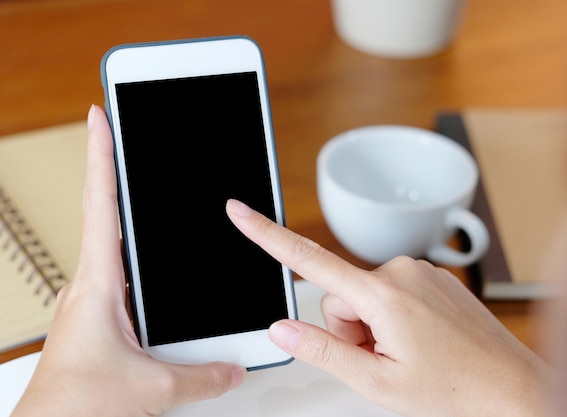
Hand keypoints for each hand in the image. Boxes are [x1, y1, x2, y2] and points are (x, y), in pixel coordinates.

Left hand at [12, 105, 245, 416]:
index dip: (100, 155)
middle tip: (123, 134)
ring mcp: (92, 301)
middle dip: (112, 170)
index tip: (100, 116)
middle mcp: (91, 285)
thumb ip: (202, 376)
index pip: (100, 204)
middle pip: (103, 212)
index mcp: (98, 284)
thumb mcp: (153, 390)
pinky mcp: (97, 318)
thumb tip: (233, 367)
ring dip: (123, 215)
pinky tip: (155, 270)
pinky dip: (135, 261)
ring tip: (141, 186)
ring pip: (112, 246)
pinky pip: (119, 277)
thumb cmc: (74, 407)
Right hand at [226, 199, 551, 416]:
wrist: (511, 388)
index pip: (308, 260)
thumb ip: (323, 351)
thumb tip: (281, 329)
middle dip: (351, 328)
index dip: (266, 235)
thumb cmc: (454, 389)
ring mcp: (419, 271)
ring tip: (407, 350)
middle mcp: (400, 270)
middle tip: (384, 357)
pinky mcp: (431, 277)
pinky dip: (395, 317)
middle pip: (340, 296)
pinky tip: (421, 339)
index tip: (240, 211)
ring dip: (374, 325)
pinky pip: (392, 292)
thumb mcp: (377, 382)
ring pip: (365, 296)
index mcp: (382, 294)